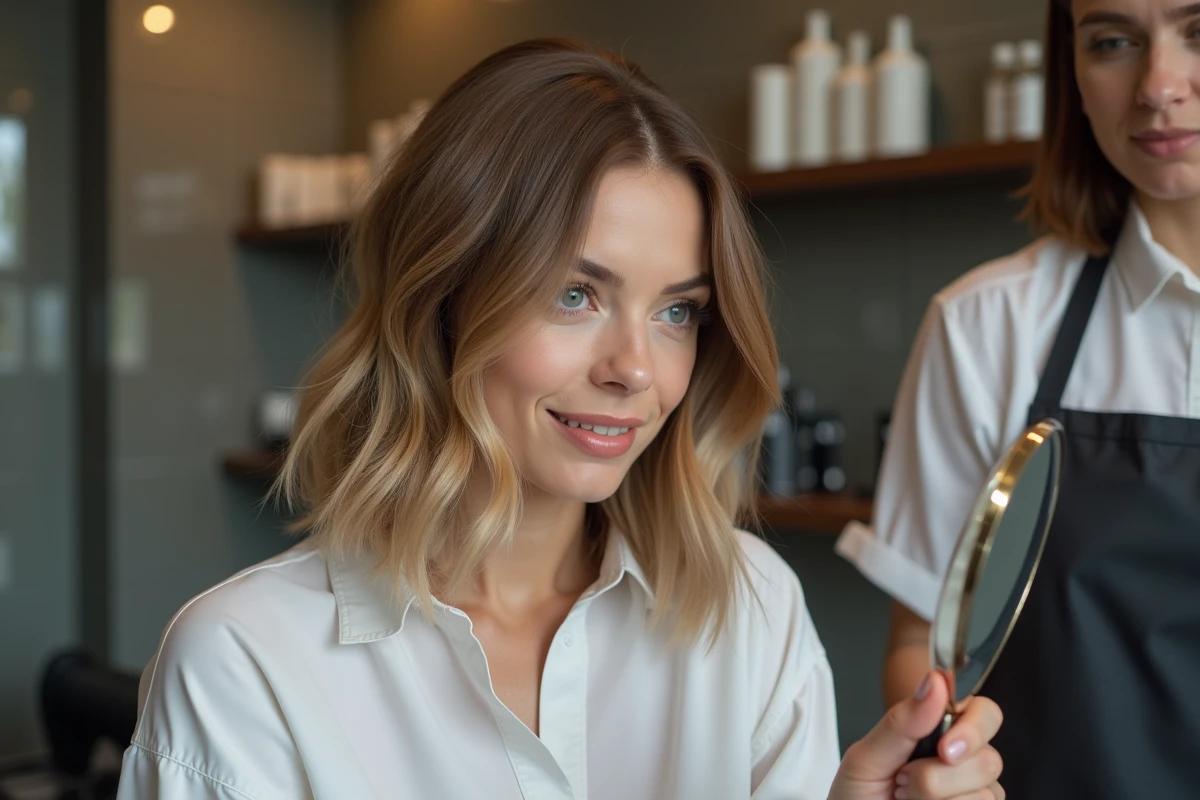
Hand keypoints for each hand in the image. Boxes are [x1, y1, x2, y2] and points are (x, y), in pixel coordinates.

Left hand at [828, 672, 1003, 799]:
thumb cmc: (856, 797)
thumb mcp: (866, 757)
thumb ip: (901, 722)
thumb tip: (935, 681)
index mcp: (941, 733)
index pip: (984, 713)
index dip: (973, 729)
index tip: (944, 749)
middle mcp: (964, 762)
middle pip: (989, 758)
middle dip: (941, 775)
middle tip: (904, 780)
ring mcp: (973, 794)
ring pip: (986, 793)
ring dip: (936, 799)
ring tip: (905, 799)